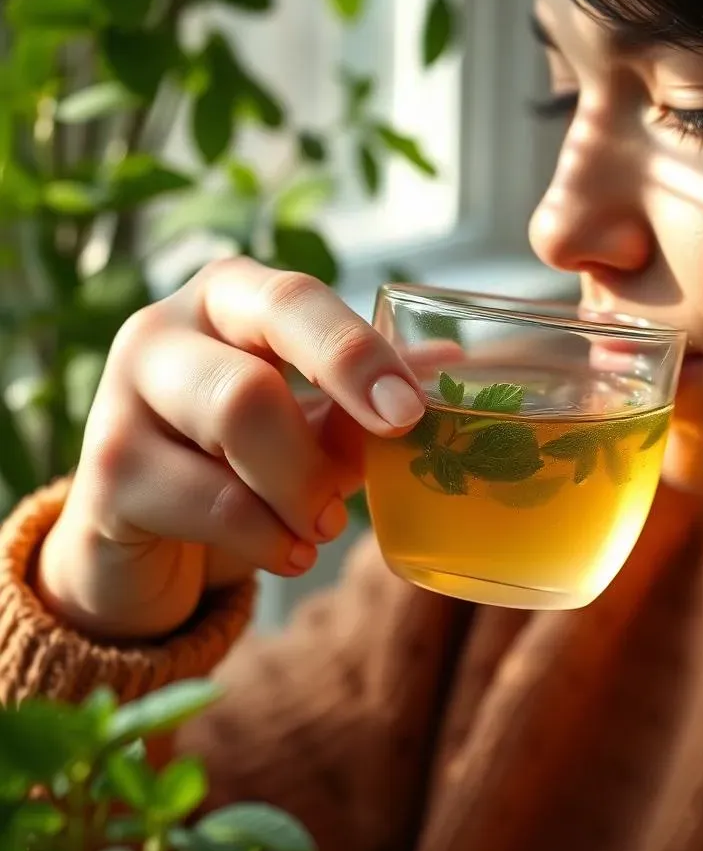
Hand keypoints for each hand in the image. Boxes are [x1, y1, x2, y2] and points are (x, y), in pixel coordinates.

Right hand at [37, 257, 425, 638]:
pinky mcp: (104, 473)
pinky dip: (266, 539)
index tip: (408, 414)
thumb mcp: (311, 417)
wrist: (151, 525)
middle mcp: (164, 330)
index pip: (293, 300)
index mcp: (229, 298)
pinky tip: (288, 552)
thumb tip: (452, 367)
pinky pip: (205, 504)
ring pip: (228, 433)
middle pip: (251, 384)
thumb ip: (366, 395)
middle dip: (318, 455)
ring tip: (321, 527)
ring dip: (296, 496)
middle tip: (349, 497)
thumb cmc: (244, 453)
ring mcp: (121, 398)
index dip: (355, 356)